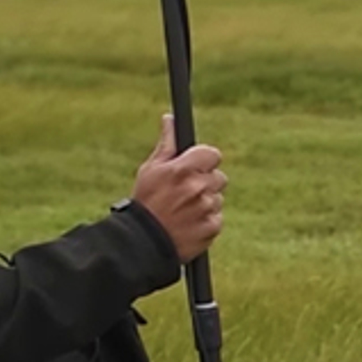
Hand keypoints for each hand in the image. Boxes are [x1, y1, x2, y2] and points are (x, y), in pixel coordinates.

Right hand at [131, 115, 227, 262]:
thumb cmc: (145, 202)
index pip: (212, 154)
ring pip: (217, 198)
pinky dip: (207, 220)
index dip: (205, 161)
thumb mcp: (151, 170)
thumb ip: (167, 144)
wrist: (143, 242)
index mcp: (183, 169)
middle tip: (186, 192)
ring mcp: (207, 208)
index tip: (197, 167)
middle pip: (218, 176)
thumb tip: (170, 119)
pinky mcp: (212, 227)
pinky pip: (217, 217)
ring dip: (206, 202)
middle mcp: (198, 187)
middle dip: (205, 182)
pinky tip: (189, 223)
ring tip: (184, 210)